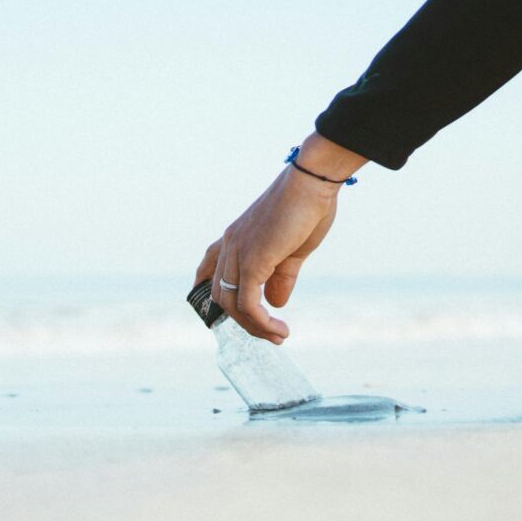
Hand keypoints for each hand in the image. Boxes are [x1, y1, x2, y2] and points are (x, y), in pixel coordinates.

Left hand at [194, 132, 365, 343]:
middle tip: (270, 333)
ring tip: (279, 336)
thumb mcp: (293, 250)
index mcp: (236, 237)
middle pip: (221, 295)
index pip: (210, 266)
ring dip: (255, 327)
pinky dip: (261, 322)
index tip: (224, 309)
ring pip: (233, 305)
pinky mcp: (253, 261)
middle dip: (243, 320)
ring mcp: (238, 253)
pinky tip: (279, 329)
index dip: (209, 289)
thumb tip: (276, 303)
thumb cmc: (307, 209)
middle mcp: (230, 245)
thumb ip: (281, 277)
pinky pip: (248, 304)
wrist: (312, 184)